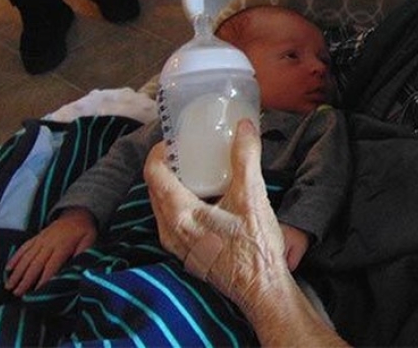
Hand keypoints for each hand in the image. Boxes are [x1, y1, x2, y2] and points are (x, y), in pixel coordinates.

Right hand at [5, 207, 96, 295]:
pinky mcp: (36, 237)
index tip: (36, 291)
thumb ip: (82, 253)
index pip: (52, 265)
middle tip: (17, 293)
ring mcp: (41, 239)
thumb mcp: (90, 240)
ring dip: (17, 272)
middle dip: (26, 279)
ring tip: (9, 286)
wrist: (77, 214)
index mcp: (63, 245)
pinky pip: (24, 247)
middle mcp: (49, 243)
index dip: (44, 278)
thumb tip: (76, 267)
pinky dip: (15, 257)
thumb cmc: (85, 231)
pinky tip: (8, 268)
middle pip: (36, 263)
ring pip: (27, 257)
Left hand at [144, 120, 345, 344]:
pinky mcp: (189, 254)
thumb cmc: (256, 248)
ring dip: (173, 185)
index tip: (176, 139)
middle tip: (187, 150)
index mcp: (180, 215)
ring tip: (195, 170)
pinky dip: (180, 203)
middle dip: (167, 165)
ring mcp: (178, 246)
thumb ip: (246, 157)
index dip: (160, 151)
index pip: (154, 174)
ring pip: (163, 207)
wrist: (263, 289)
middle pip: (155, 189)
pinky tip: (205, 199)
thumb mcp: (253, 196)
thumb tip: (245, 127)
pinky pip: (173, 221)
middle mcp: (172, 231)